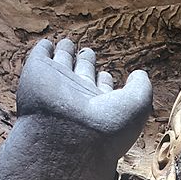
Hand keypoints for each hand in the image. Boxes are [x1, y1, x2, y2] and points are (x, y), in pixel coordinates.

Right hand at [17, 38, 152, 157]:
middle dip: (86, 62)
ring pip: (62, 63)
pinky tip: (46, 45)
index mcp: (100, 106)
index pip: (102, 88)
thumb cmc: (107, 126)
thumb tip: (138, 74)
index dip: (105, 80)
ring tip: (68, 44)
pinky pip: (41, 55)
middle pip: (83, 73)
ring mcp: (58, 85)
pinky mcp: (38, 73)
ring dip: (66, 53)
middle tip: (89, 53)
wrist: (68, 136)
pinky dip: (44, 48)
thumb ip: (142, 87)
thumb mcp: (138, 105)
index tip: (107, 75)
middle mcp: (79, 96)